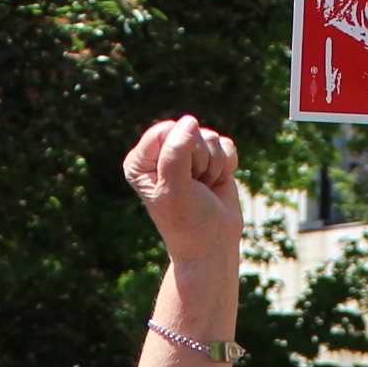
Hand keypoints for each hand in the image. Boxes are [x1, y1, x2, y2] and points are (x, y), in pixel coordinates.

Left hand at [125, 117, 243, 281]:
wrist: (213, 246)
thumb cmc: (188, 222)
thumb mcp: (176, 190)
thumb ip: (176, 154)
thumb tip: (189, 121)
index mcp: (140, 161)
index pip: (165, 131)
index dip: (181, 152)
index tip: (181, 181)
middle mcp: (161, 154)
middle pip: (190, 131)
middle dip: (200, 159)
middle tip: (195, 188)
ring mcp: (186, 155)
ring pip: (210, 137)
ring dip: (214, 166)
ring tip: (204, 189)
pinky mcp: (210, 158)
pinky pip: (226, 145)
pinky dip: (227, 166)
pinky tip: (216, 184)